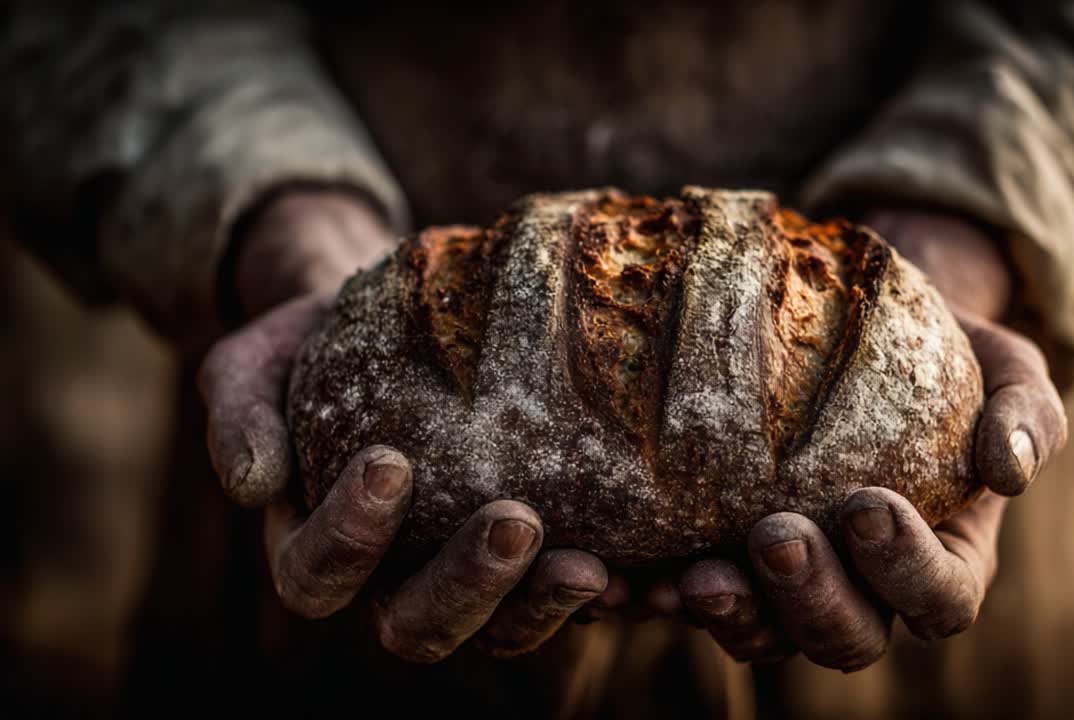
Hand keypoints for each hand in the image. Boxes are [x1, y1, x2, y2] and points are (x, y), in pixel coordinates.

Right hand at [197, 189, 608, 659]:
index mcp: (319, 549)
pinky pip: (566, 594)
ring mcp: (466, 575)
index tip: (390, 462)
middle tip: (516, 521)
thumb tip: (252, 482)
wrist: (384, 323)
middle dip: (468, 587)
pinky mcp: (533, 554)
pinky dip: (604, 594)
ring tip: (592, 565)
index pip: (319, 575)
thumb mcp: (251, 365)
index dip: (349, 538)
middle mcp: (393, 581)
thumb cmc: (311, 345)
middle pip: (418, 627)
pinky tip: (643, 571)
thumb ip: (240, 417)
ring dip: (543, 606)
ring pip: (501, 631)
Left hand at [674, 210, 1067, 669]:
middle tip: (775, 534)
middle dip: (810, 597)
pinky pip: (702, 603)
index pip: (939, 598)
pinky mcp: (732, 562)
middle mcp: (869, 591)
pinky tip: (639, 580)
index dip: (905, 570)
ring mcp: (793, 586)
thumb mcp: (1007, 370)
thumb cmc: (948, 356)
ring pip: (769, 636)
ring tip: (698, 576)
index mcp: (944, 560)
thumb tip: (1012, 470)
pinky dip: (669, 601)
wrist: (867, 335)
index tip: (867, 503)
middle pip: (847, 636)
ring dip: (734, 615)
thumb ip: (1028, 416)